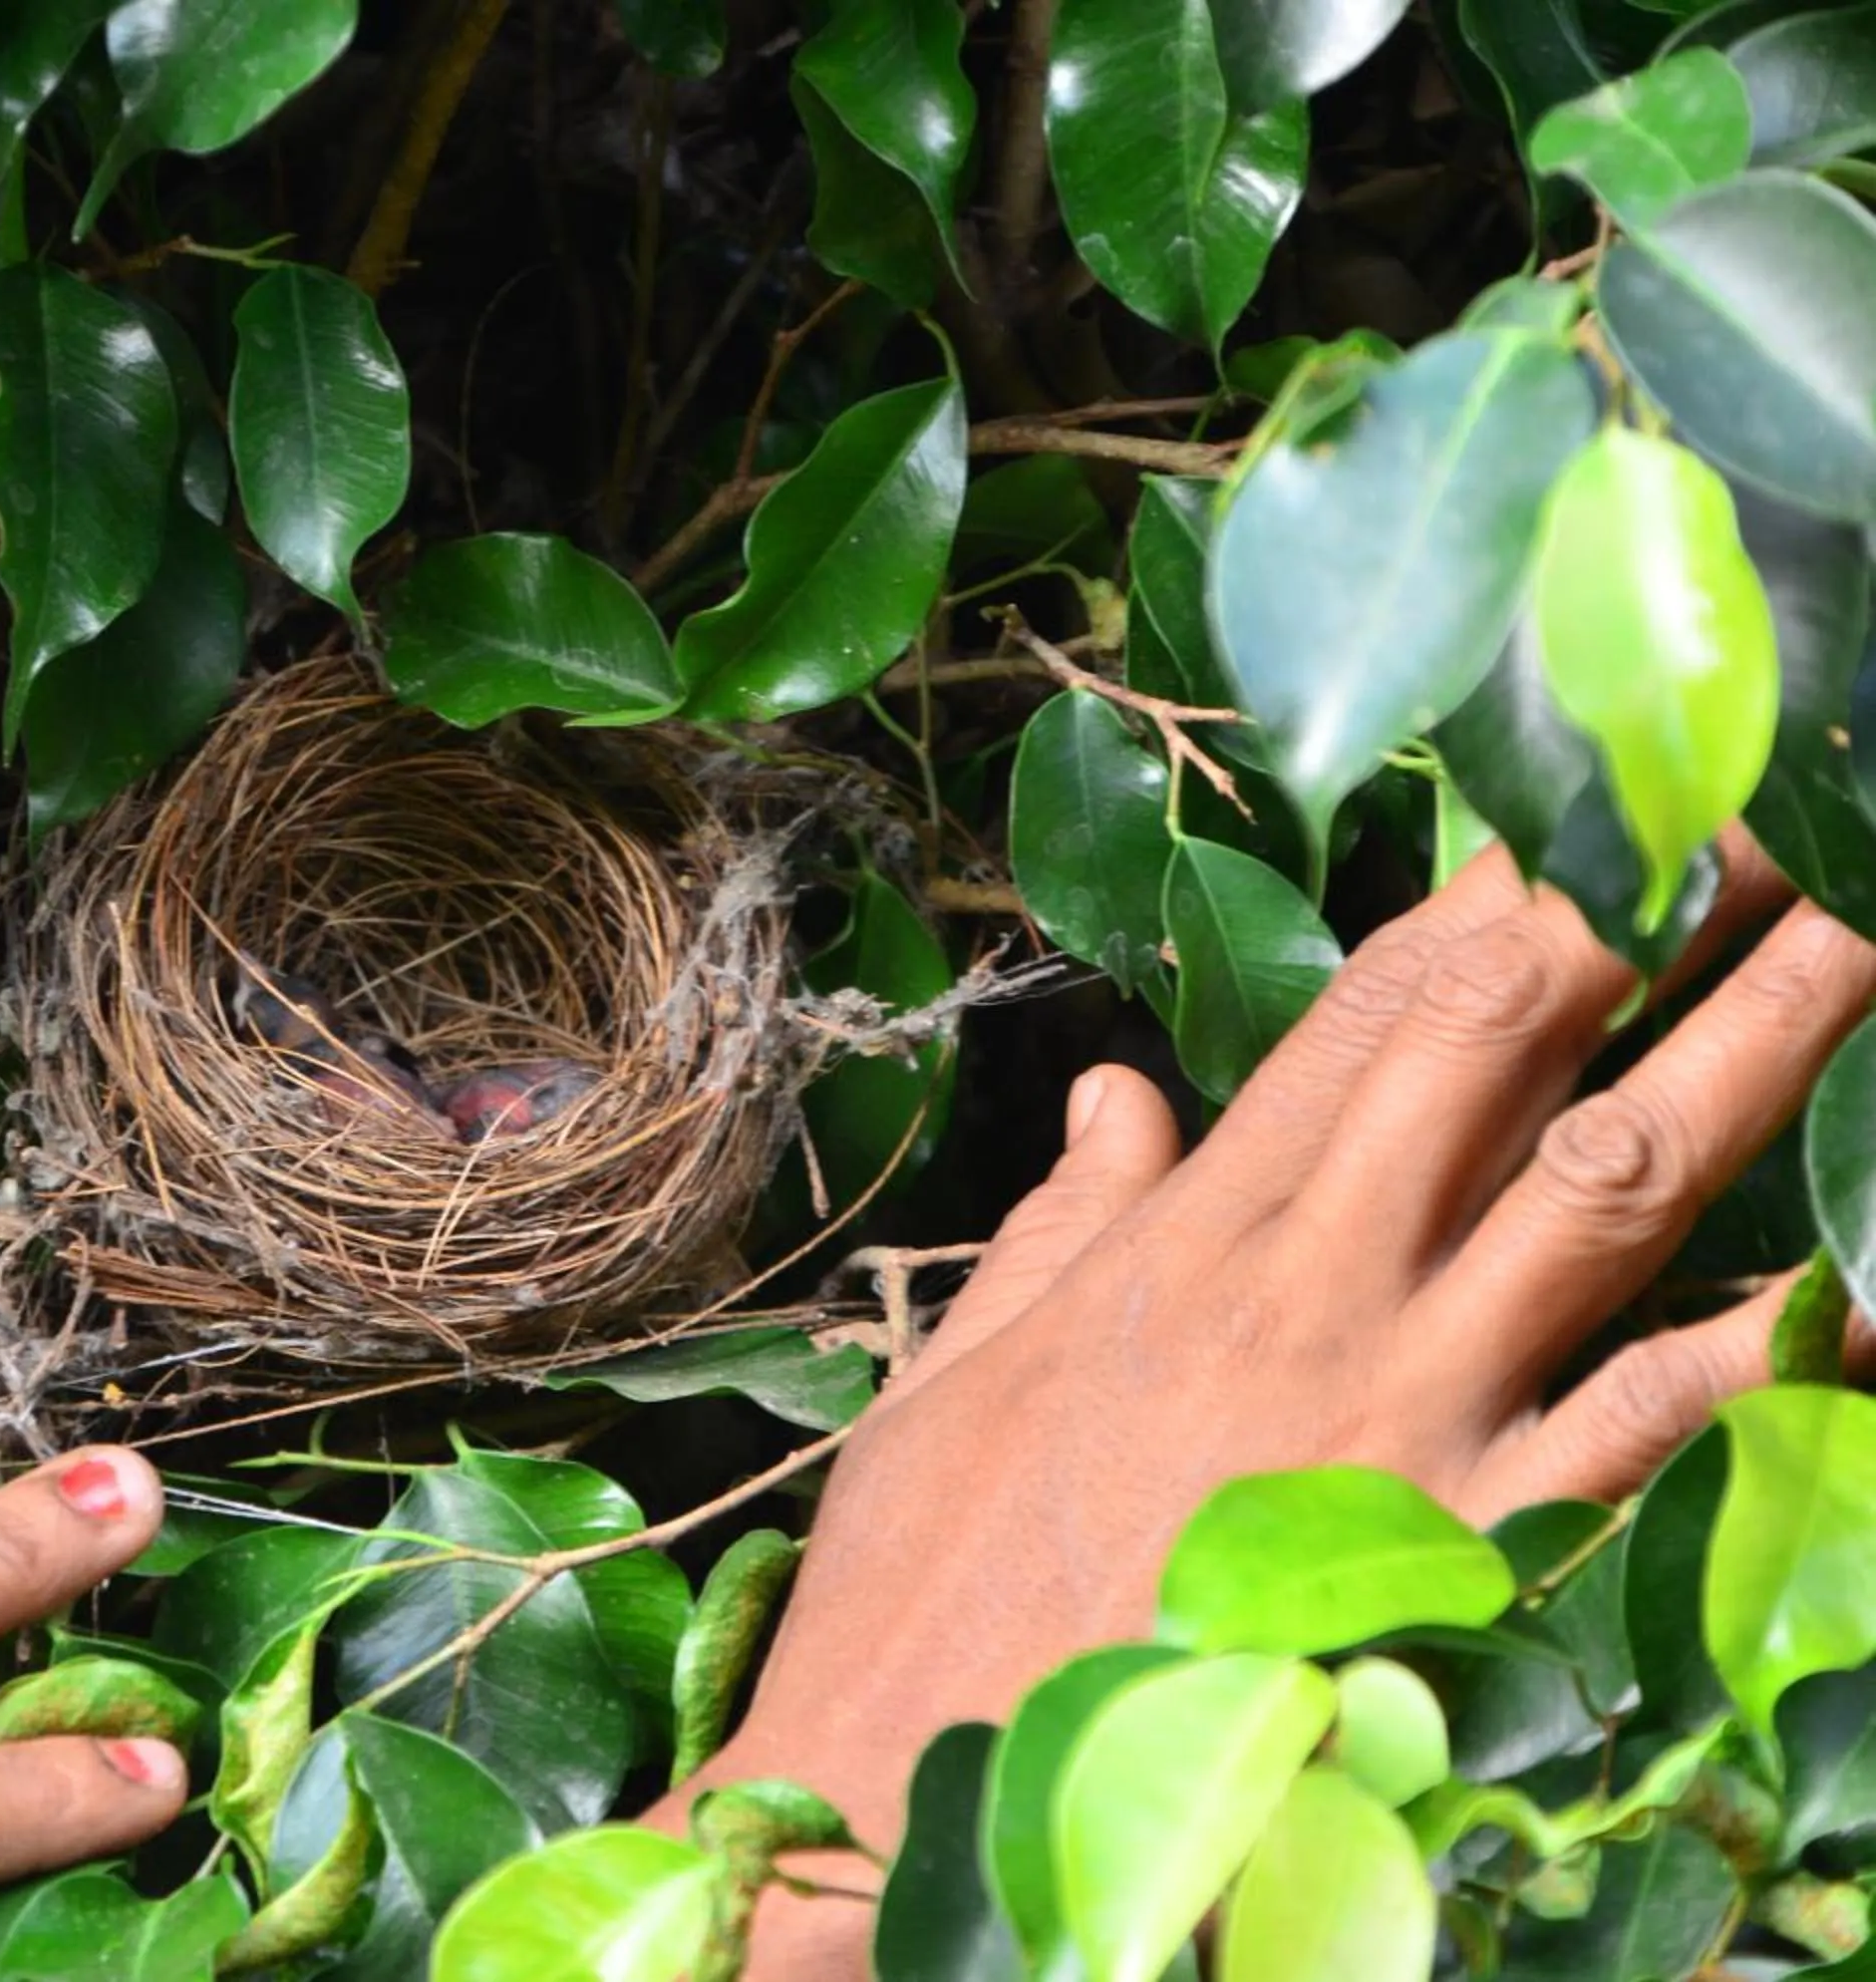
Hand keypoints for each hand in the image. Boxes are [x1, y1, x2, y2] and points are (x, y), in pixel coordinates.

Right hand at [692, 843, 1875, 1975]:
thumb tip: (1115, 1099)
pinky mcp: (1475, 1548)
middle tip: (1756, 799)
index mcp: (1190, 1236)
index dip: (1483, 890)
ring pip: (1616, 1186)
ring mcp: (1411, 1409)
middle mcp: (1319, 1286)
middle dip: (1639, 907)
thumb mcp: (967, 1373)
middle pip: (1507, 1047)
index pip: (1364, 1014)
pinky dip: (1773, 1353)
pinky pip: (1659, 1427)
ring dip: (1754, 1051)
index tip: (1572, 801)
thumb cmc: (928, 1579)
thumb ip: (1066, 1226)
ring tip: (1856, 937)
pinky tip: (1867, 1286)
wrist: (916, 1779)